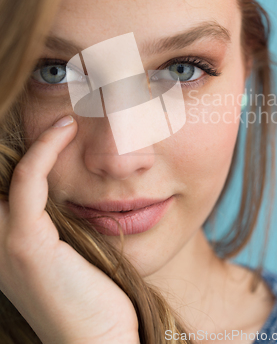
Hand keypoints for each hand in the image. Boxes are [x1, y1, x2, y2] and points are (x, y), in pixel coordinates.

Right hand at [0, 115, 139, 343]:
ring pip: (11, 174)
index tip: (60, 128)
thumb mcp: (77, 253)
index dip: (31, 156)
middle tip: (58, 120)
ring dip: (37, 142)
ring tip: (62, 120)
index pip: (9, 188)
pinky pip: (28, 181)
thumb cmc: (96, 300)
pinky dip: (45, 150)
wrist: (101, 343)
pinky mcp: (26, 243)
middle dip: (23, 151)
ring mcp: (4, 243)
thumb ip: (68, 223)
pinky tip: (65, 128)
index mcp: (9, 245)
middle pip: (0, 179)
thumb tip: (83, 191)